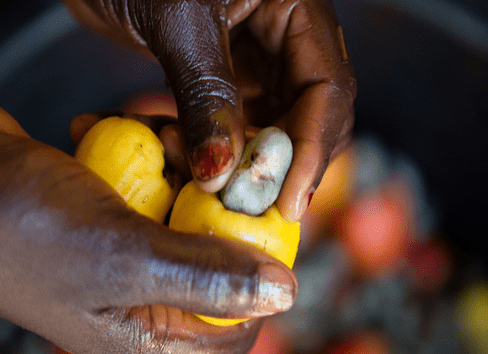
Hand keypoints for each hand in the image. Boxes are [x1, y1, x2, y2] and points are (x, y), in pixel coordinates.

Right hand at [0, 95, 296, 353]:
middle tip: (211, 161)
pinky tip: (102, 133)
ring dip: (175, 171)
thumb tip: (286, 294)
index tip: (263, 216)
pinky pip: (141, 183)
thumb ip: (208, 276)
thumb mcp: (124, 258)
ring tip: (154, 138)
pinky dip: (134, 155)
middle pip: (211, 260)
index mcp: (143, 336)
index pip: (234, 327)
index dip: (260, 277)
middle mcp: (133, 302)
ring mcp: (114, 251)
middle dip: (216, 209)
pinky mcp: (98, 208)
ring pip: (178, 212)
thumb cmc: (20, 230)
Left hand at [65, 0, 355, 220]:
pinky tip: (159, 145)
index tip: (287, 200)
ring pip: (255, 129)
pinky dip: (190, 143)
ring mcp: (248, 59)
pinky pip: (215, 124)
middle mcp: (281, 37)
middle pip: (301, 117)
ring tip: (178, 160)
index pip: (328, 88)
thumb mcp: (179, 22)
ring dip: (222, 159)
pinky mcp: (212, 77)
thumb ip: (207, 94)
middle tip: (236, 201)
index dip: (312, 148)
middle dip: (270, 163)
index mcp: (295, 7)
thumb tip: (221, 174)